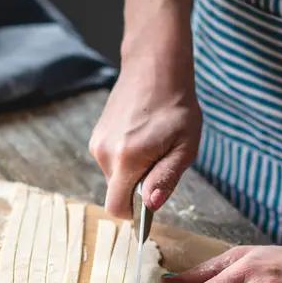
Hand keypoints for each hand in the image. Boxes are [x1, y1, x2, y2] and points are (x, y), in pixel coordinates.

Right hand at [89, 54, 201, 217]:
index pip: (116, 208)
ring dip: (133, 170)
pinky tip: (141, 136)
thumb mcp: (184, 146)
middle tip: (161, 159)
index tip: (149, 205)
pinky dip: (126, 158)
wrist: (155, 68)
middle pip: (117, 192)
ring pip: (115, 176)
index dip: (134, 214)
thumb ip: (165, 178)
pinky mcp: (97, 136)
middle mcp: (104, 153)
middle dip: (138, 187)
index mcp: (126, 158)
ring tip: (152, 143)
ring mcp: (97, 143)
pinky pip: (112, 161)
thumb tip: (151, 205)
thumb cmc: (176, 106)